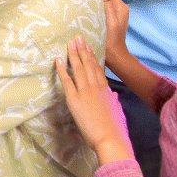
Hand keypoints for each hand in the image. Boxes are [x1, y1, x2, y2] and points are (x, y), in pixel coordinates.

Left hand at [56, 35, 132, 163]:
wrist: (111, 138)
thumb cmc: (115, 129)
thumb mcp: (117, 111)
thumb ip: (114, 101)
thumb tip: (113, 95)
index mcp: (106, 90)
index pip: (98, 69)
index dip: (92, 57)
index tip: (88, 46)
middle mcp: (96, 87)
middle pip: (88, 65)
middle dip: (82, 50)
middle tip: (77, 37)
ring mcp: (85, 92)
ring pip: (79, 69)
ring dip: (74, 54)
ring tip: (70, 43)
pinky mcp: (75, 100)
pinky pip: (67, 81)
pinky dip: (62, 70)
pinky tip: (58, 60)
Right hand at [101, 0, 132, 62]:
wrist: (115, 56)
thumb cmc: (111, 41)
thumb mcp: (109, 23)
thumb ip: (107, 7)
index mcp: (120, 6)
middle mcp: (120, 7)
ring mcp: (117, 12)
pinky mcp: (112, 17)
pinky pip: (104, 5)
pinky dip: (96, 2)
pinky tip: (87, 4)